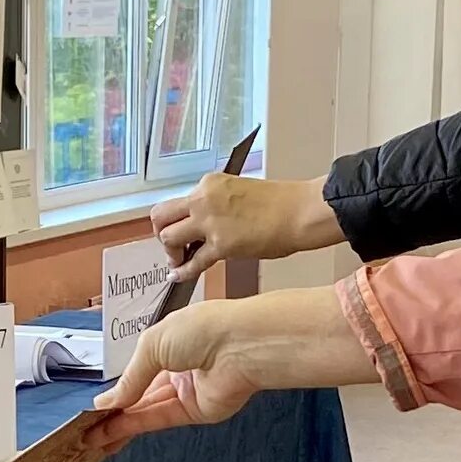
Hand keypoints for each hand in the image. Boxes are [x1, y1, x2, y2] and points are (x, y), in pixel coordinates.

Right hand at [87, 287, 375, 455]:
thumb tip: (109, 400)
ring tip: (92, 437)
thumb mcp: (152, 344)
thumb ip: (130, 377)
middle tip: (87, 428)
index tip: (95, 406)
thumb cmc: (202, 329)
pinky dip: (136, 425)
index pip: (138, 372)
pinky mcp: (197, 412)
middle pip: (141, 396)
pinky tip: (112, 430)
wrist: (241, 345)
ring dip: (120, 424)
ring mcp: (188, 392)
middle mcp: (179, 369)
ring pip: (147, 411)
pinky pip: (160, 419)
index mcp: (170, 344)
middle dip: (114, 412)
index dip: (117, 389)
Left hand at [150, 174, 341, 273]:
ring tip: (180, 260)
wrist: (299, 212)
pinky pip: (192, 262)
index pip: (176, 202)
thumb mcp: (238, 192)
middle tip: (173, 247)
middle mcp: (203, 200)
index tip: (179, 231)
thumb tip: (205, 224)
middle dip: (162, 234)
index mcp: (209, 184)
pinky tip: (178, 276)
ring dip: (171, 252)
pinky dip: (182, 271)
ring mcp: (210, 222)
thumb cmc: (280, 203)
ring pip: (168, 237)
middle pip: (161, 216)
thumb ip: (216, 205)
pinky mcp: (221, 245)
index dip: (174, 220)